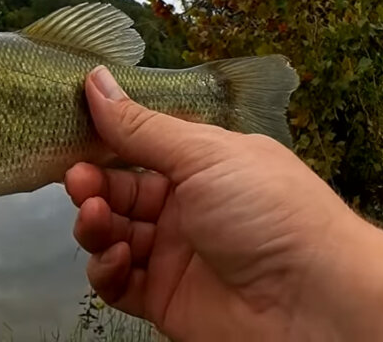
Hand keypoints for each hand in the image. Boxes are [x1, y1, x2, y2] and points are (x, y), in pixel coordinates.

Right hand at [66, 66, 382, 340]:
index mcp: (203, 167)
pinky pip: (116, 281)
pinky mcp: (162, 298)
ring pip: (111, 234)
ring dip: (94, 223)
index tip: (72, 129)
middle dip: (92, 183)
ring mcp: (172, 256)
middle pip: (118, 192)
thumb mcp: (204, 154)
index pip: (140, 148)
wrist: (310, 303)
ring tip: (95, 216)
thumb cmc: (268, 211)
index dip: (106, 141)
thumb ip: (141, 125)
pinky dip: (106, 268)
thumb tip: (95, 79)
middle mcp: (186, 209)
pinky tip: (116, 257)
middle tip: (77, 179)